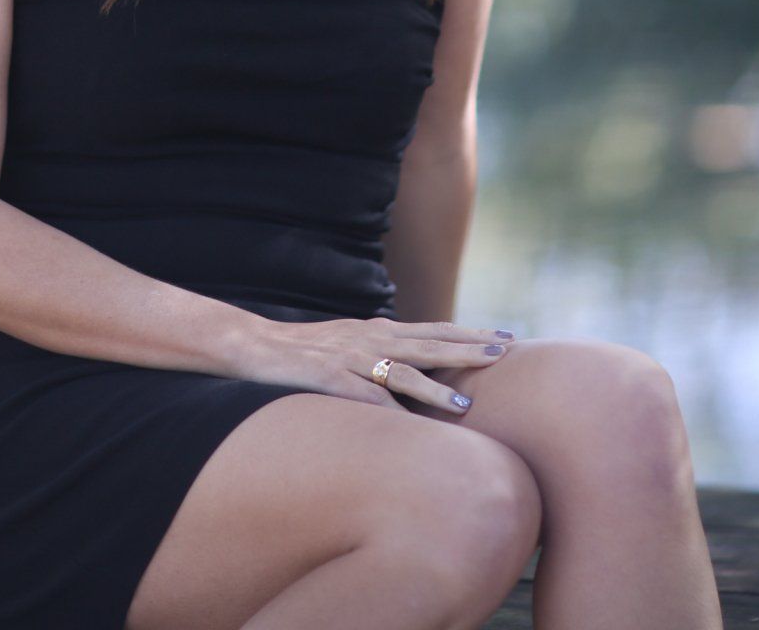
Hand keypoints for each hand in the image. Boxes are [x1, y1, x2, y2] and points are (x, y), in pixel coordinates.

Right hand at [244, 316, 512, 414]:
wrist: (253, 345)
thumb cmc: (304, 349)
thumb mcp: (349, 342)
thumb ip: (382, 350)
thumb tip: (417, 367)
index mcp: (378, 330)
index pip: (434, 330)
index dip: (470, 334)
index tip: (505, 337)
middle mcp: (370, 339)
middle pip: (429, 344)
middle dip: (468, 350)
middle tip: (505, 353)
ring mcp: (350, 358)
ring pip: (402, 373)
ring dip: (435, 388)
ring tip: (465, 403)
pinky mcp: (328, 378)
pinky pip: (364, 399)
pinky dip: (389, 414)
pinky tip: (411, 429)